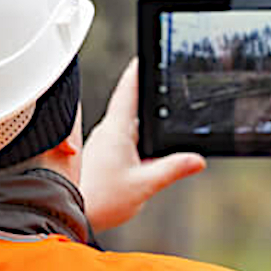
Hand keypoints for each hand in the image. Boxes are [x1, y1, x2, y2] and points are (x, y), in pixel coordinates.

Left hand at [81, 59, 205, 231]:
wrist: (73, 214)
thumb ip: (172, 169)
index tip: (145, 57)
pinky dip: (137, 141)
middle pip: (132, 108)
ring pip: (128, 127)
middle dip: (150, 101)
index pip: (128, 91)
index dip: (138, 71)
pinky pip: (123, 141)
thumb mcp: (144, 185)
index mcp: (116, 130)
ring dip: (144, 124)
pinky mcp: (102, 157)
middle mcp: (107, 133)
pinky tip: (146, 152)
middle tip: (167, 89)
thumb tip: (198, 160)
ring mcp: (103, 144)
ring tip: (162, 123)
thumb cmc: (101, 200)